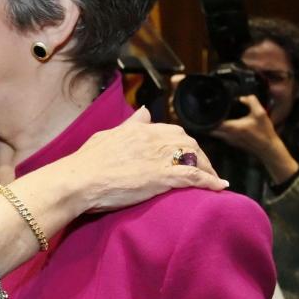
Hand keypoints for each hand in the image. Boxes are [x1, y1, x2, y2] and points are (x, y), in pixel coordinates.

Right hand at [60, 107, 225, 212]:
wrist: (79, 180)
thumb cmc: (86, 163)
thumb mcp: (108, 135)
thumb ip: (129, 125)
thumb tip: (143, 111)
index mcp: (140, 129)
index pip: (171, 131)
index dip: (182, 143)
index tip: (186, 154)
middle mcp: (153, 138)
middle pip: (187, 142)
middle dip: (199, 155)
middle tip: (203, 169)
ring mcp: (158, 157)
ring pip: (194, 157)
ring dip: (207, 168)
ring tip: (212, 180)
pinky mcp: (162, 176)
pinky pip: (193, 176)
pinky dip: (209, 181)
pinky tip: (218, 187)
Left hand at [209, 96, 298, 183]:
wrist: (268, 148)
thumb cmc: (264, 131)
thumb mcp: (261, 113)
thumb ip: (252, 101)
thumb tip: (242, 98)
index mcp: (232, 127)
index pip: (213, 123)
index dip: (209, 117)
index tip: (208, 109)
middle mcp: (228, 135)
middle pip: (210, 130)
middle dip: (209, 122)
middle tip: (210, 113)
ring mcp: (229, 141)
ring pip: (215, 134)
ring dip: (214, 127)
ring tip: (216, 117)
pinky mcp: (232, 143)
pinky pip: (221, 136)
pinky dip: (220, 130)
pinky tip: (225, 124)